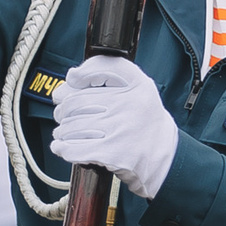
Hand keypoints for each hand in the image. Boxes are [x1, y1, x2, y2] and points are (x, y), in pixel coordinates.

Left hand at [49, 55, 179, 199]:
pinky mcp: (113, 154)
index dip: (82, 74)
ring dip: (62, 132)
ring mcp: (121, 130)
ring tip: (66, 134)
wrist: (166, 158)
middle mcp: (130, 104)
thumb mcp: (135, 90)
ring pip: (72, 126)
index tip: (74, 81)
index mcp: (138, 85)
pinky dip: (63, 149)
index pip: (102, 67)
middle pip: (77, 101)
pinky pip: (74, 148)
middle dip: (63, 111)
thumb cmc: (142, 122)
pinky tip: (63, 148)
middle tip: (65, 117)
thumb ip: (101, 78)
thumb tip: (60, 92)